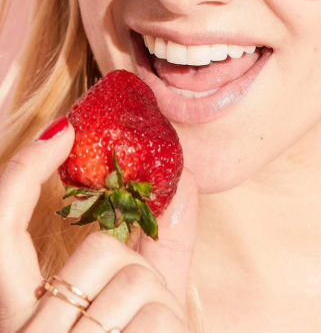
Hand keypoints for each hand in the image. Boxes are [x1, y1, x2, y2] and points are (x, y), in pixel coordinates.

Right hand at [0, 119, 198, 331]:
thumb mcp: (150, 293)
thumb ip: (160, 240)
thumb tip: (180, 179)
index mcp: (20, 307)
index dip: (22, 171)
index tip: (62, 127)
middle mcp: (21, 327)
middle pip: (96, 252)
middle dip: (135, 265)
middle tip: (139, 297)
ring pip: (135, 280)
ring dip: (159, 303)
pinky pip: (156, 318)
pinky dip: (170, 329)